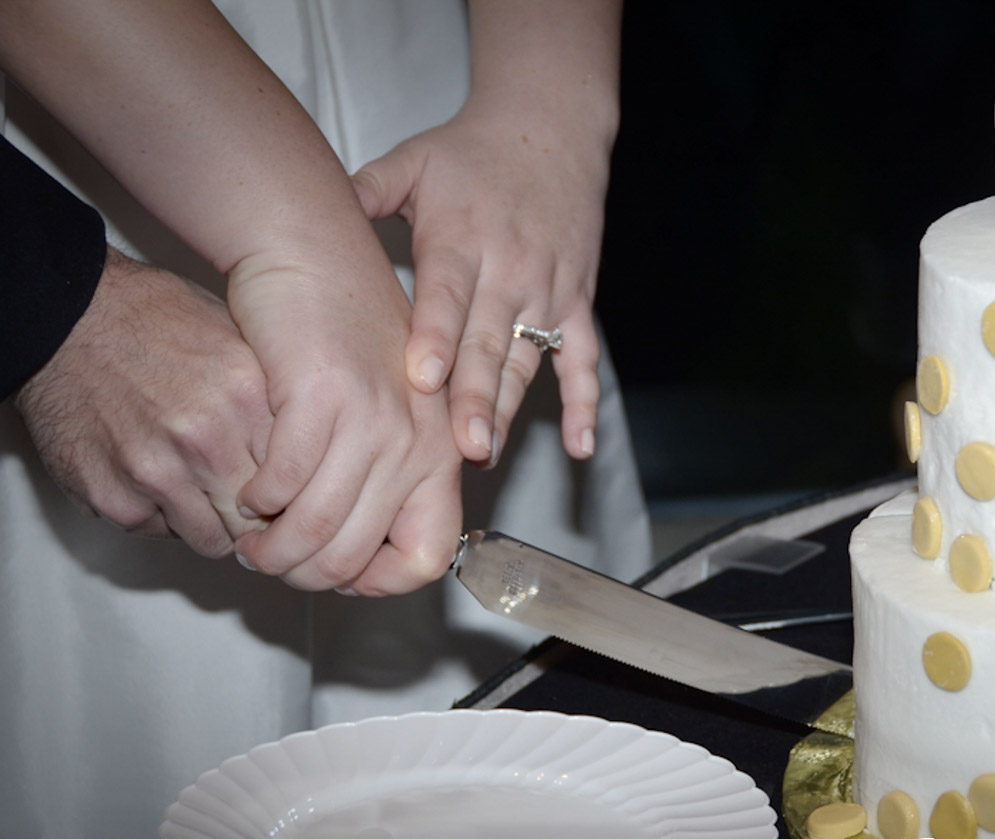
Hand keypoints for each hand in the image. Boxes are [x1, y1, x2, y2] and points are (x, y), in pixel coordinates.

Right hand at [14, 249, 271, 557]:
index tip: (289, 494)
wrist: (65, 317)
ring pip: (213, 541)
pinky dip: (162, 516)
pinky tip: (155, 478)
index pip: (301, 483)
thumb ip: (278, 404)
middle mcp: (206, 438)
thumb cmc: (157, 323)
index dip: (296, 494)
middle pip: (261, 521)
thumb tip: (318, 456)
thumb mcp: (239, 342)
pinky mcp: (113, 496)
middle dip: (258, 519)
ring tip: (200, 488)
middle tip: (247, 503)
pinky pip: (159, 533)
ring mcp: (156, 471)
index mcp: (247, 397)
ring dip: (211, 523)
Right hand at [227, 249, 462, 595]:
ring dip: (272, 546)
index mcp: (439, 454)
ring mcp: (373, 421)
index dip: (378, 582)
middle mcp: (416, 444)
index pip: (428, 557)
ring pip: (316, 529)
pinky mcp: (322, 397)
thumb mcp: (389, 415)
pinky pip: (283, 480)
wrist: (316, 255)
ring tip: (252, 536)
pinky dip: (257, 497)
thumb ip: (385, 480)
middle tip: (271, 560)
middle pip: (356, 555)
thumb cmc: (346, 337)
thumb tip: (361, 561)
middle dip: (302, 573)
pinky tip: (249, 489)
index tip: (337, 574)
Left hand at [352, 102, 609, 465]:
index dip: (436, 340)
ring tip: (489, 455)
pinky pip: (584, 361)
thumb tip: (311, 208)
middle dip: (474, 398)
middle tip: (462, 449)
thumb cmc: (471, 153)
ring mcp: (548, 291)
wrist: (552, 130)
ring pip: (528, 361)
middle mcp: (509, 270)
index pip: (448, 297)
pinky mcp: (579, 303)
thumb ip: (366, 190)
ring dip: (510, 410)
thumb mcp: (413, 160)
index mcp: (462, 239)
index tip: (422, 382)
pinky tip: (581, 447)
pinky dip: (585, 404)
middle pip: (489, 344)